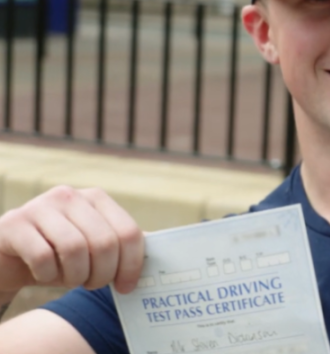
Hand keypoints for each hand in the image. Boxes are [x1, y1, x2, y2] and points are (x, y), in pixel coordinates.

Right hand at [0, 186, 143, 295]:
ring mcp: (40, 206)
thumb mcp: (92, 246)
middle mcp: (70, 195)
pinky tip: (44, 273)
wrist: (8, 256)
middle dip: (102, 274)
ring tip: (69, 279)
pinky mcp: (14, 223)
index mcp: (97, 199)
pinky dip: (48, 275)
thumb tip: (161, 254)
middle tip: (92, 285)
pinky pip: (43, 257)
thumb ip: (121, 245)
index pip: (129, 232)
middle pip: (105, 243)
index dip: (132, 265)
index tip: (126, 287)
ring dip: (75, 276)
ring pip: (75, 249)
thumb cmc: (58, 254)